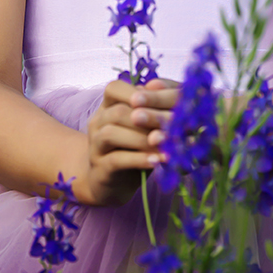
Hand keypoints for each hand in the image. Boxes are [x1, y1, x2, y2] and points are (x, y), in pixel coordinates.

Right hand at [75, 77, 180, 206]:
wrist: (114, 184)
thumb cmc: (135, 150)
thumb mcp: (145, 129)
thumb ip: (154, 113)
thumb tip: (177, 100)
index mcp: (108, 107)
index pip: (114, 88)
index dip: (136, 93)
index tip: (160, 100)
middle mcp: (98, 123)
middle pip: (117, 112)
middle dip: (148, 118)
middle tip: (174, 126)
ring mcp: (95, 146)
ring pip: (111, 133)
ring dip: (142, 139)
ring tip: (166, 145)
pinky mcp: (100, 168)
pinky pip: (116, 159)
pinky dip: (139, 159)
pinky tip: (157, 161)